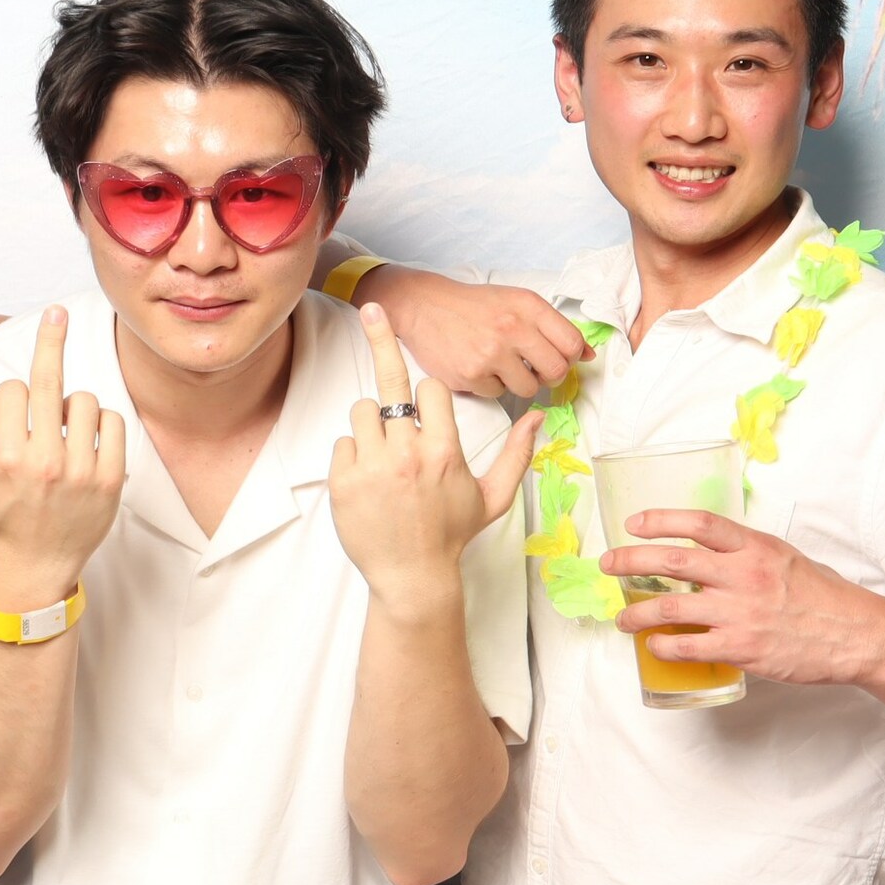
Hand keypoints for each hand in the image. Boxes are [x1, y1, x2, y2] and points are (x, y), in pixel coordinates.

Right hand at [0, 305, 126, 606]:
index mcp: (6, 459)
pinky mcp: (111, 480)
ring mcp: (83, 471)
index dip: (9, 397)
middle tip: (55, 311)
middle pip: (49, 380)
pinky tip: (86, 440)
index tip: (11, 416)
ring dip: (70, 406)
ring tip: (61, 431)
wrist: (39, 567)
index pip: (12, 391)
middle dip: (49, 339)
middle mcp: (46, 462)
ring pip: (83, 401)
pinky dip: (101, 423)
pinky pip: (113, 422)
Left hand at [329, 303, 539, 611]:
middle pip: (390, 384)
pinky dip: (354, 456)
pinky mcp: (344, 481)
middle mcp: (408, 452)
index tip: (424, 406)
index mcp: (445, 451)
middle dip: (383, 342)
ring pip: (362, 411)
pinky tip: (369, 482)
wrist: (411, 576)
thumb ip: (517, 454)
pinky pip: (343, 444)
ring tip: (385, 457)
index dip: (426, 395)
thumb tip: (540, 418)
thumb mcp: (493, 497)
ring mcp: (372, 466)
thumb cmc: (452, 534)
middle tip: (373, 307)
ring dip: (372, 425)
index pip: (429, 389)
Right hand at [357, 268, 589, 399]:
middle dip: (549, 375)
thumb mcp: (516, 302)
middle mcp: (512, 328)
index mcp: (528, 306)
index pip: (572, 343)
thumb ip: (553, 326)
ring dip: (519, 382)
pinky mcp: (471, 375)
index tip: (559, 358)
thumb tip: (589, 355)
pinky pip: (498, 393)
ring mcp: (491, 354)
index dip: (571, 357)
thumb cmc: (474, 306)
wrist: (424, 307)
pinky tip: (478, 366)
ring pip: (529, 388)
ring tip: (501, 365)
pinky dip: (491, 384)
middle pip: (556, 371)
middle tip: (534, 369)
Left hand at [602, 509, 884, 686]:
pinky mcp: (742, 648)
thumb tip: (708, 552)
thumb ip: (746, 554)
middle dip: (629, 561)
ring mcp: (741, 613)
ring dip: (637, 613)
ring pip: (671, 608)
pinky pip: (689, 646)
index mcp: (755, 547)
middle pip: (671, 561)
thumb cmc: (823, 597)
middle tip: (608, 565)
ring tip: (623, 618)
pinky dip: (664, 646)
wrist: (857, 635)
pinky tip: (654, 646)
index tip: (633, 524)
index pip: (698, 523)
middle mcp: (744, 575)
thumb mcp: (785, 558)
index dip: (659, 520)